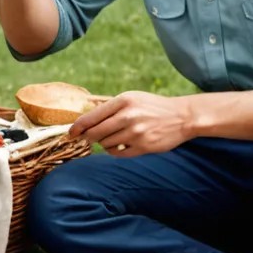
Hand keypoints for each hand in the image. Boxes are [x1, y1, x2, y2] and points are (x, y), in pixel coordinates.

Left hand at [68, 91, 193, 155]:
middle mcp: (128, 116)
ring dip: (104, 143)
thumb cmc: (152, 107)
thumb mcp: (132, 98)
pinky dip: (114, 151)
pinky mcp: (143, 146)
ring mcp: (136, 132)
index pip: (92, 117)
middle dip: (88, 137)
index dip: (77, 127)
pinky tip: (120, 145)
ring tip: (113, 137)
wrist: (182, 117)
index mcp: (123, 101)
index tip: (71, 133)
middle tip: (87, 138)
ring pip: (105, 144)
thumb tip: (85, 119)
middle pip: (95, 133)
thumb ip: (110, 107)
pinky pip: (118, 154)